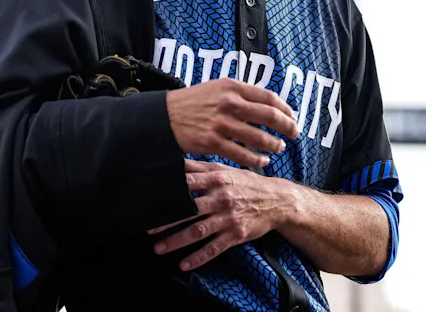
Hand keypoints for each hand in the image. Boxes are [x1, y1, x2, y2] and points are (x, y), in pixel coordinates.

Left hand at [148, 160, 292, 270]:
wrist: (277, 200)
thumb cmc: (248, 183)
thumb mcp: (226, 170)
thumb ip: (201, 168)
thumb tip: (177, 160)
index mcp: (217, 181)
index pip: (188, 184)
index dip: (169, 190)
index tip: (150, 197)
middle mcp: (221, 199)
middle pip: (189, 210)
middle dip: (167, 220)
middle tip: (148, 228)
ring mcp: (229, 218)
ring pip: (198, 231)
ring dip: (177, 241)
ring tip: (158, 248)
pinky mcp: (236, 234)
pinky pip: (214, 248)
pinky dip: (199, 258)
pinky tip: (184, 264)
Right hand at [166, 78, 298, 167]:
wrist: (164, 116)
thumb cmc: (192, 102)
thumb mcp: (216, 88)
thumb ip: (240, 94)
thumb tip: (266, 104)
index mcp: (232, 86)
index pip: (269, 97)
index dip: (285, 109)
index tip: (292, 117)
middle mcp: (229, 103)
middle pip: (270, 116)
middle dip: (287, 127)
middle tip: (294, 134)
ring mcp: (221, 123)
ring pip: (259, 138)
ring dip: (273, 145)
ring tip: (279, 148)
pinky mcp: (212, 142)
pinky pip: (242, 154)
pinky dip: (256, 160)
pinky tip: (262, 161)